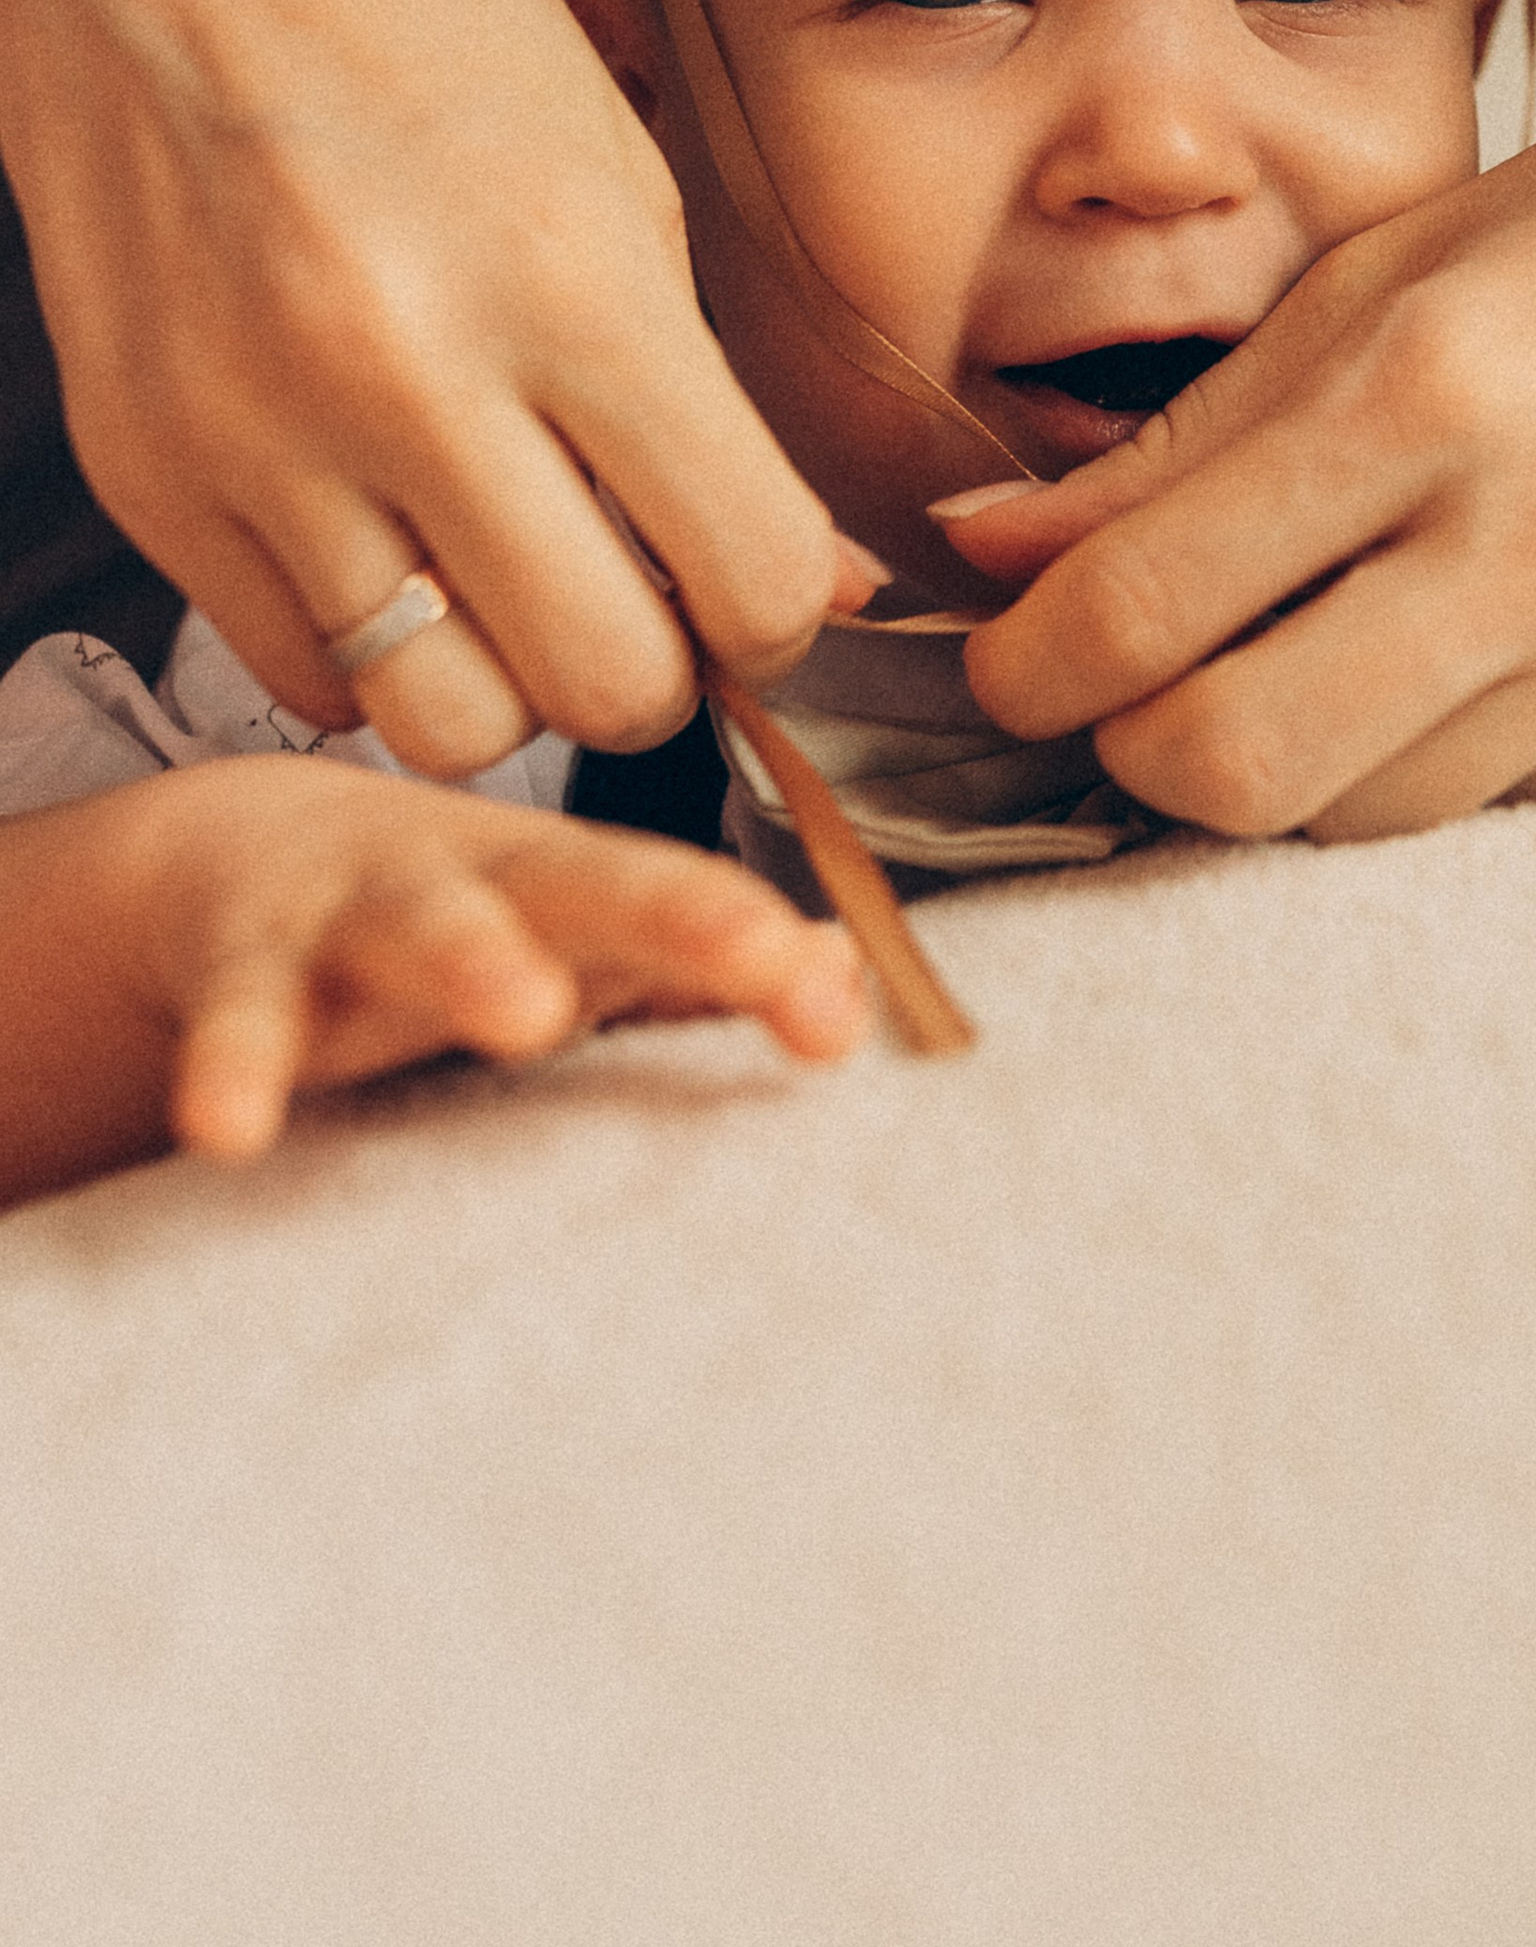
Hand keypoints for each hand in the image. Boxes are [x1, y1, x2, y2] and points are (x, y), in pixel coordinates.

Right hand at [0, 0, 860, 776]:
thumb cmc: (411, 3)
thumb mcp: (622, 164)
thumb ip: (709, 394)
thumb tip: (809, 590)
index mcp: (568, 274)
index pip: (746, 571)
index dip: (783, 607)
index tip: (769, 580)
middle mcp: (407, 371)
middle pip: (603, 685)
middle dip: (660, 662)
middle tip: (652, 595)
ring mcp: (256, 434)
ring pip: (444, 721)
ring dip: (509, 677)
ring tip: (517, 581)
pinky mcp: (145, 465)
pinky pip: (298, 670)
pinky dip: (366, 643)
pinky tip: (390, 536)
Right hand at [0, 759, 862, 1202]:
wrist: (243, 862)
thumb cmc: (458, 916)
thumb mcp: (580, 936)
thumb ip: (708, 969)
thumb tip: (851, 987)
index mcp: (573, 882)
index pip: (685, 903)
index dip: (758, 942)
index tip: (833, 1016)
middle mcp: (484, 879)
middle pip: (586, 881)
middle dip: (671, 911)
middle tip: (751, 953)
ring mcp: (361, 915)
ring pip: (422, 925)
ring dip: (476, 956)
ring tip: (523, 1011)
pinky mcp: (244, 966)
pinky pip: (240, 1016)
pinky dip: (234, 1062)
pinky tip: (232, 1126)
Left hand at [945, 45, 1535, 839]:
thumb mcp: (1391, 259)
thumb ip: (1188, 433)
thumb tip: (987, 550)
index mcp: (1435, 379)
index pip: (1148, 605)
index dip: (1026, 662)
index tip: (1005, 652)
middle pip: (1232, 767)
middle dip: (1127, 749)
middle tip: (1119, 686)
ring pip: (1353, 818)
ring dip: (1274, 762)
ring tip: (1281, 654)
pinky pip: (1489, 803)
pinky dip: (1418, 749)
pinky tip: (1436, 649)